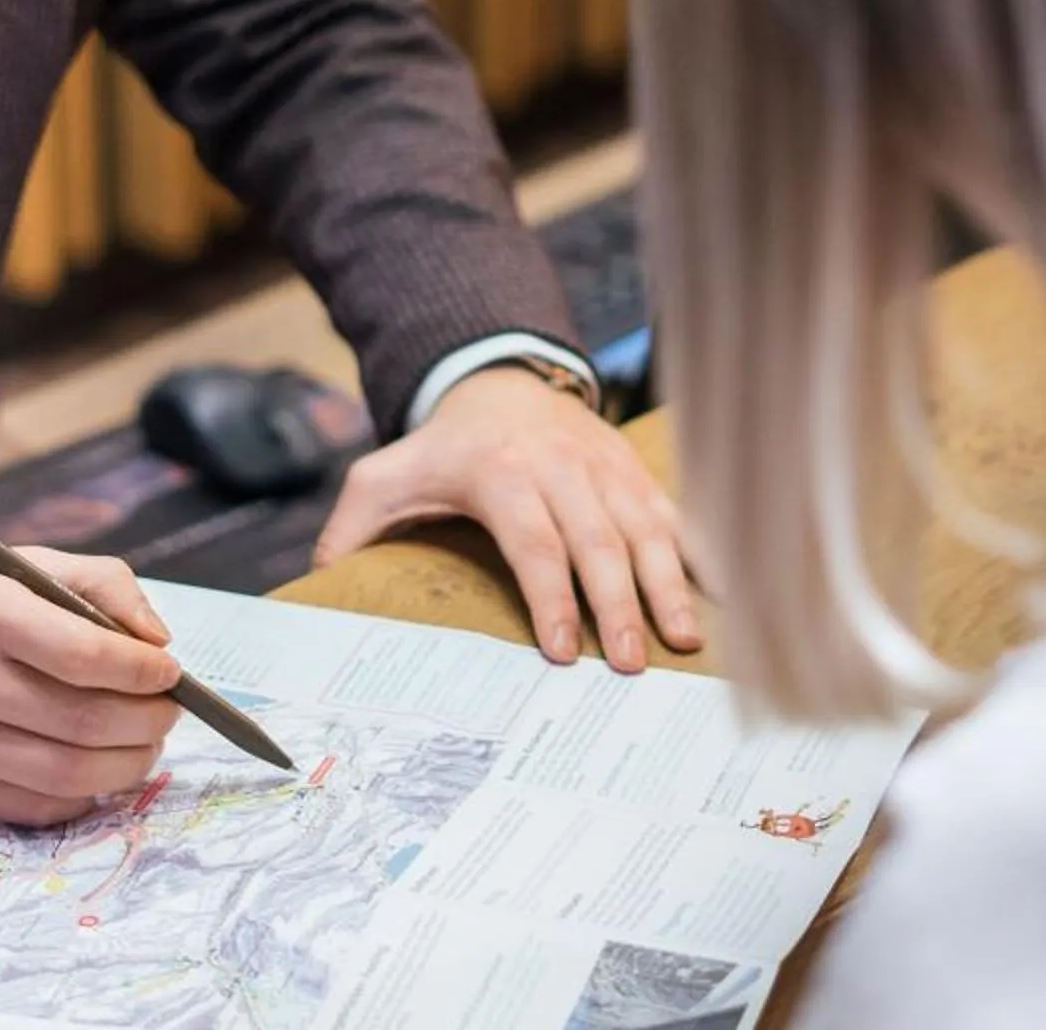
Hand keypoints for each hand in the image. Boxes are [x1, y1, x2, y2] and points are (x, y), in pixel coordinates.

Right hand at [0, 547, 184, 824]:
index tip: (168, 671)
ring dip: (128, 764)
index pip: (84, 652)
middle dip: (147, 720)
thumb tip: (158, 640)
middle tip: (167, 711)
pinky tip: (97, 770)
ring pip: (68, 773)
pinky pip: (34, 808)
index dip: (142, 670)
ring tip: (144, 744)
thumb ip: (95, 583)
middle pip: (85, 719)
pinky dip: (83, 796)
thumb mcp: (10, 566)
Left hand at [312, 366, 703, 672]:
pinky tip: (727, 593)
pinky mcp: (634, 471)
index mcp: (499, 471)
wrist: (501, 380)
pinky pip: (675, 511)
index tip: (561, 653)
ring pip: (645, 527)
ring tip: (681, 641)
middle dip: (614, 605)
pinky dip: (703, 551)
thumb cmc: (443, 447)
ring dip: (666, 586)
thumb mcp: (384, 475)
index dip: (549, 597)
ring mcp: (605, 467)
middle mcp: (561, 467)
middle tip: (627, 666)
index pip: (532, 540)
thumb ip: (350, 525)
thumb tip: (318, 581)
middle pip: (596, 541)